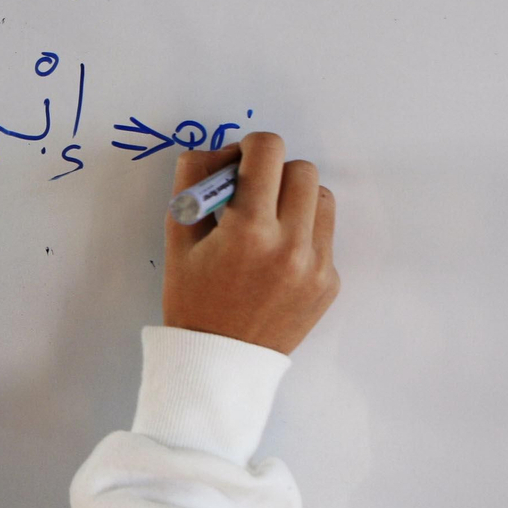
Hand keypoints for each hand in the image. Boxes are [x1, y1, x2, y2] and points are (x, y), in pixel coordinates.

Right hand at [162, 132, 338, 354]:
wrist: (218, 360)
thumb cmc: (192, 299)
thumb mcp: (178, 239)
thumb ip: (192, 183)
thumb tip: (216, 152)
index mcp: (248, 229)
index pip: (267, 150)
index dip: (249, 147)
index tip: (238, 164)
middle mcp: (290, 244)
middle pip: (301, 169)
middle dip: (274, 172)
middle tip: (251, 195)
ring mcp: (316, 265)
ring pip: (321, 198)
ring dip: (295, 199)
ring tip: (268, 223)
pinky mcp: (330, 282)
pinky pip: (325, 235)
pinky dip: (302, 234)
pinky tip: (275, 258)